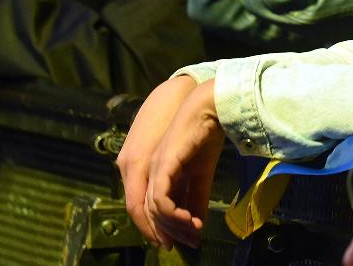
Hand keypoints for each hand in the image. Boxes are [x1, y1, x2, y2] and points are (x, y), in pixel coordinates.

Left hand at [116, 75, 198, 247]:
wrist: (209, 108)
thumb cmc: (203, 135)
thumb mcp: (200, 172)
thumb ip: (195, 196)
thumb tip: (197, 222)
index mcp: (149, 172)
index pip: (146, 207)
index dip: (158, 228)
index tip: (177, 242)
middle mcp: (143, 170)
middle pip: (144, 213)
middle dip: (164, 233)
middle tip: (185, 244)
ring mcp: (150, 167)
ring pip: (151, 209)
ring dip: (171, 226)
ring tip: (192, 233)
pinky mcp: (162, 164)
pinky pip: (160, 198)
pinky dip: (171, 213)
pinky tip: (188, 220)